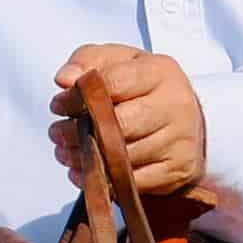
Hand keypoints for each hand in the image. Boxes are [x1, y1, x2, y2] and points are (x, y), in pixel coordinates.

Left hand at [50, 47, 208, 196]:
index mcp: (160, 72)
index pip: (111, 84)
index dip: (76, 97)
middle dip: (77, 132)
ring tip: (68, 153)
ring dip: (85, 159)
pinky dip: (103, 181)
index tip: (58, 105)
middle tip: (57, 134)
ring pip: (122, 157)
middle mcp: (176, 105)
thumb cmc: (141, 88)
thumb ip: (86, 61)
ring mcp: (180, 140)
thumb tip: (65, 79)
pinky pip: (133, 182)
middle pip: (117, 125)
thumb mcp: (115, 62)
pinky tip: (88, 172)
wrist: (185, 117)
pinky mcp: (179, 169)